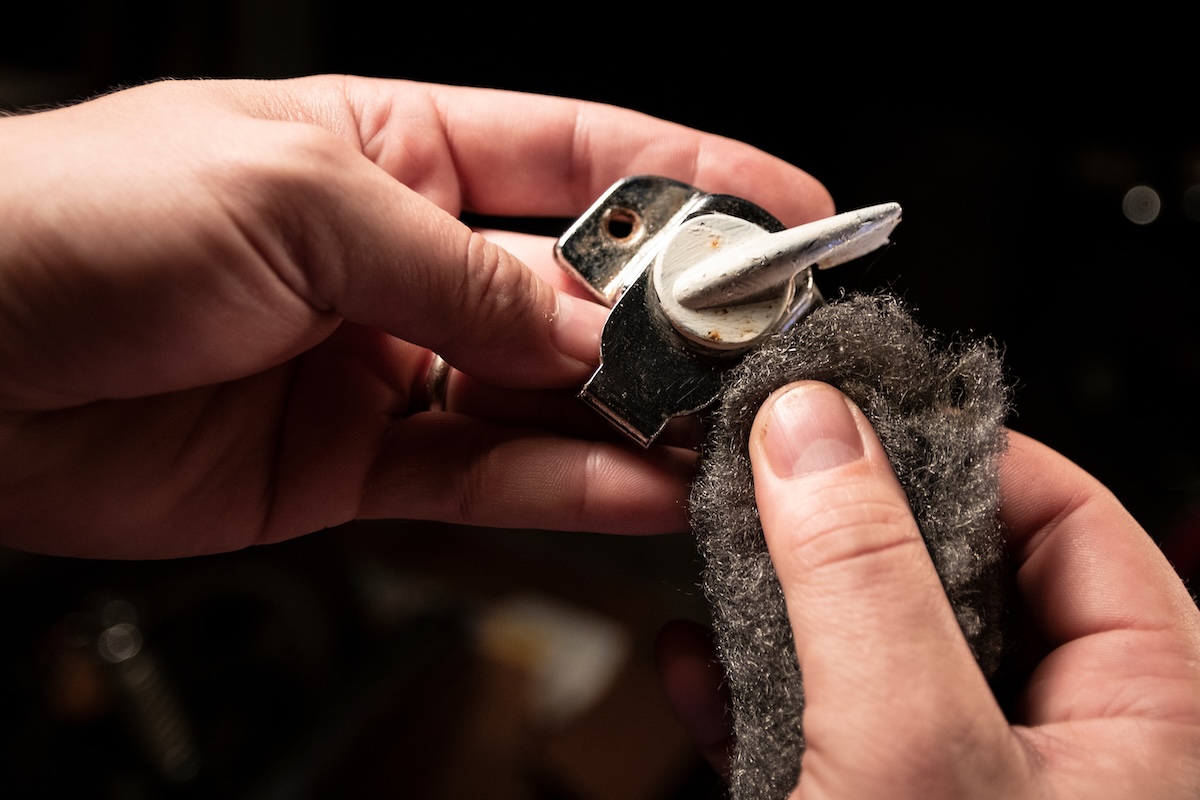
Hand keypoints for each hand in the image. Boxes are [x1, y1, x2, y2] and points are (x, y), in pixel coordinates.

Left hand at [0, 76, 832, 557]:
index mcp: (396, 150)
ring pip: (545, 398)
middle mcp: (406, 258)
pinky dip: (565, 489)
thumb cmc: (80, 220)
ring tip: (720, 439)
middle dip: (674, 320)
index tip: (789, 212)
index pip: (581, 157)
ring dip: (633, 420)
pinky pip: (486, 478)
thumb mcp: (297, 203)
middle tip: (758, 353)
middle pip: (579, 289)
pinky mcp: (358, 464)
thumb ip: (462, 271)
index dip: (694, 180)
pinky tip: (639, 490)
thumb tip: (589, 326)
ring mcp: (388, 366)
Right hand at [659, 381, 1199, 797]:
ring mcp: (969, 785)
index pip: (1074, 519)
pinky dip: (755, 690)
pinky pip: (825, 728)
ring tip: (724, 546)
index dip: (962, 453)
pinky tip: (698, 665)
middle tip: (779, 473)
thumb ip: (863, 577)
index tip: (861, 416)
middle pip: (963, 575)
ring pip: (882, 647)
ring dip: (787, 601)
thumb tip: (815, 432)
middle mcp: (1069, 746)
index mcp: (1149, 718)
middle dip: (849, 523)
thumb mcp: (908, 747)